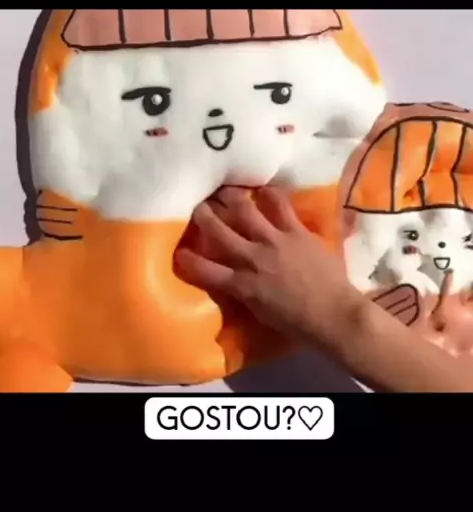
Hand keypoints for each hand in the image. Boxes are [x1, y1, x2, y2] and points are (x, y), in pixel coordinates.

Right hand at [174, 186, 361, 348]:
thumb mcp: (260, 313)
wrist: (334, 314)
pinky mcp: (296, 230)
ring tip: (223, 189)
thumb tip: (233, 280)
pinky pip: (279, 204)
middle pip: (218, 231)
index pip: (204, 269)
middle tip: (196, 204)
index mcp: (242, 285)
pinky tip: (262, 188)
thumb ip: (243, 292)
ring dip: (230, 198)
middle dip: (202, 215)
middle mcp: (252, 258)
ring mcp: (274, 240)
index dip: (187, 258)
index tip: (177, 250)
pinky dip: (269, 194)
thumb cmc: (298, 323)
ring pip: (243, 210)